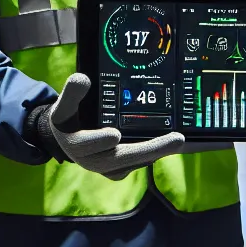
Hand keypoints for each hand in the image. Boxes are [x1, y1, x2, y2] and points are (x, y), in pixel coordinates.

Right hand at [31, 74, 186, 179]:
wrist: (69, 140)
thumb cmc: (67, 120)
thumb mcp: (62, 106)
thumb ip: (70, 94)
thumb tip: (82, 78)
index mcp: (76, 145)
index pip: (87, 144)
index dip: (100, 140)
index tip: (115, 134)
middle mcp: (94, 161)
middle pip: (123, 158)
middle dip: (151, 149)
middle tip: (176, 140)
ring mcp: (110, 168)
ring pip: (137, 161)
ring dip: (160, 152)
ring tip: (182, 141)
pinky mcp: (123, 168)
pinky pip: (142, 161)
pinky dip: (160, 152)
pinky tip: (179, 143)